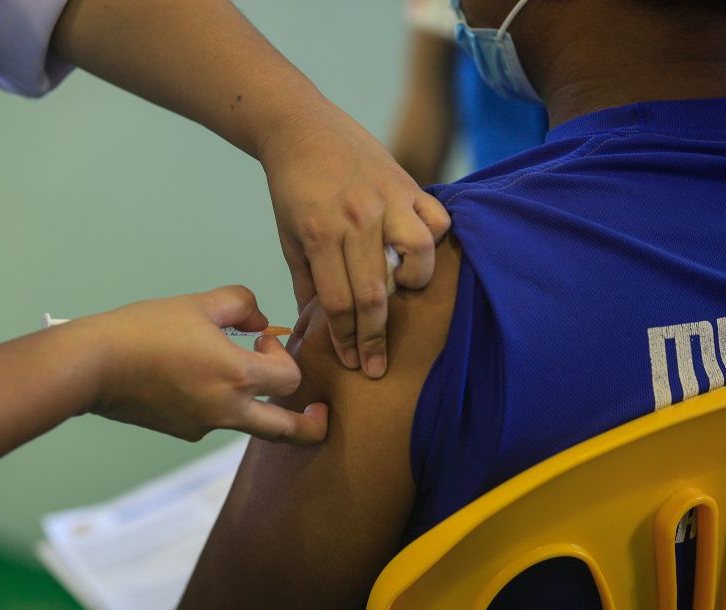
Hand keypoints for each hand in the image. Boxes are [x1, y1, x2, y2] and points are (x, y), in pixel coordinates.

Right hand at [84, 285, 327, 443]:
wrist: (93, 367)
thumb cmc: (144, 330)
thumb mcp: (200, 303)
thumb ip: (242, 304)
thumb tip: (260, 321)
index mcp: (238, 377)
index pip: (292, 379)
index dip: (285, 356)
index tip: (261, 338)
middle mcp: (228, 410)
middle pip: (288, 432)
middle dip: (312, 425)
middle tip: (322, 413)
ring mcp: (205, 426)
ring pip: (252, 426)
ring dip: (262, 407)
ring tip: (245, 377)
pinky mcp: (183, 431)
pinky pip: (217, 421)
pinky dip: (222, 404)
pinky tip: (197, 376)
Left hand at [259, 100, 450, 378]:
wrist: (301, 127)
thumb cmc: (291, 189)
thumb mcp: (288, 239)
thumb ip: (307, 283)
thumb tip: (314, 328)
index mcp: (320, 236)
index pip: (339, 303)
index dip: (347, 339)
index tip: (354, 363)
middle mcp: (356, 220)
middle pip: (375, 292)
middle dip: (376, 337)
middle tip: (378, 366)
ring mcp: (386, 200)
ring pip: (418, 253)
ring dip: (415, 282)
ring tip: (406, 293)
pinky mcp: (407, 184)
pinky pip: (437, 218)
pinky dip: (436, 239)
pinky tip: (422, 252)